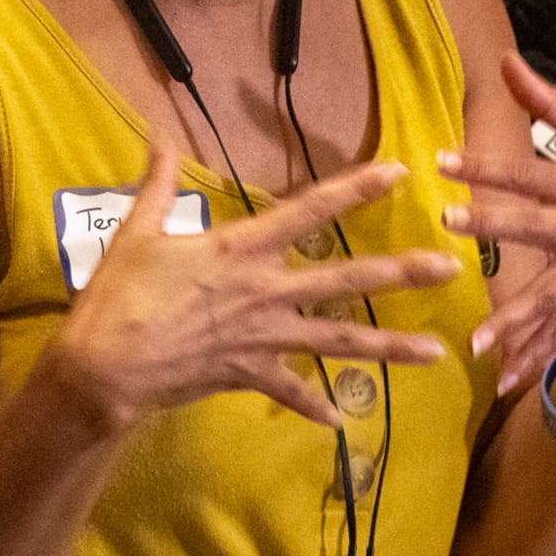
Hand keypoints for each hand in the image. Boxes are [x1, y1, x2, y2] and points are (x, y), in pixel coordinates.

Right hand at [45, 142, 456, 433]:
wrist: (104, 368)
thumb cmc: (118, 296)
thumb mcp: (136, 232)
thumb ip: (157, 184)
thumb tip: (158, 136)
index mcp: (240, 249)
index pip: (310, 210)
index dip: (355, 188)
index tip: (398, 172)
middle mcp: (265, 290)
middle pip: (346, 278)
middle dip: (402, 272)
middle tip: (452, 268)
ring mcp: (264, 337)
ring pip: (339, 340)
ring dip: (389, 348)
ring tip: (435, 355)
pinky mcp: (250, 375)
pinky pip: (291, 392)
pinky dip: (314, 406)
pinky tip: (341, 420)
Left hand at [441, 54, 555, 388]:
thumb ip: (548, 102)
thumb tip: (505, 62)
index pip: (527, 172)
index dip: (486, 165)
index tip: (441, 160)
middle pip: (533, 227)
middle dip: (494, 224)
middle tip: (451, 221)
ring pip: (547, 296)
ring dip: (513, 318)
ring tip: (477, 338)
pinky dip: (532, 357)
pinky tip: (501, 377)